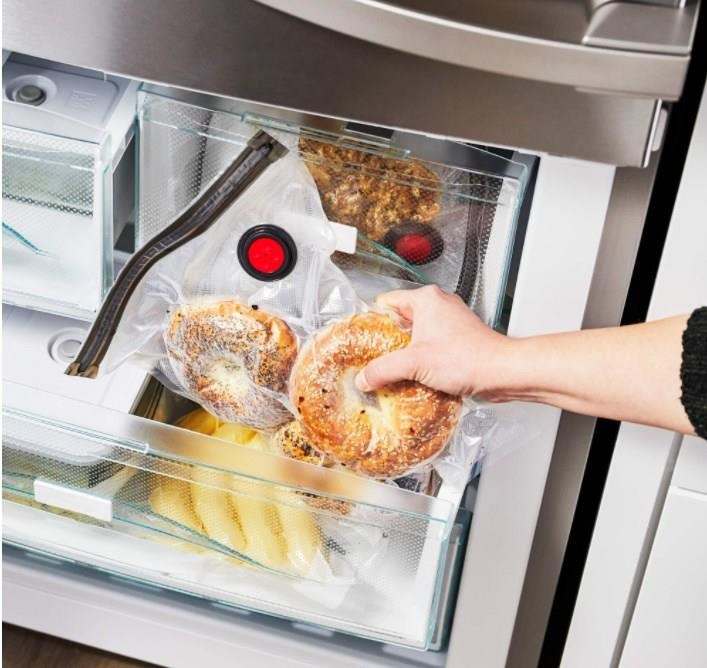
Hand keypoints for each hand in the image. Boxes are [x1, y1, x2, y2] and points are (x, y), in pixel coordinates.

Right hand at [354, 286, 508, 396]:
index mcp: (426, 299)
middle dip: (388, 341)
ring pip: (416, 335)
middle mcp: (438, 306)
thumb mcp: (414, 363)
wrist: (501, 372)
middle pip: (400, 320)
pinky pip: (430, 346)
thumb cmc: (468, 357)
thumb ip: (383, 369)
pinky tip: (414, 376)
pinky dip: (421, 359)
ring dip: (405, 353)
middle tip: (374, 357)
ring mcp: (449, 322)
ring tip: (392, 369)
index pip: (387, 302)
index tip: (361, 337)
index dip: (372, 320)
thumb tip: (364, 377)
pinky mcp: (457, 340)